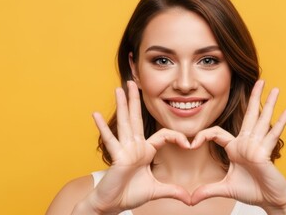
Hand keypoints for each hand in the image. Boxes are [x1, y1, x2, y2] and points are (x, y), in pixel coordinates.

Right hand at [81, 81, 190, 213]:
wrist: (112, 205)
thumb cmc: (130, 194)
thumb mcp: (156, 191)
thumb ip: (173, 191)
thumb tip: (189, 199)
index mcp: (145, 151)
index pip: (162, 135)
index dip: (176, 137)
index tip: (189, 144)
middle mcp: (134, 146)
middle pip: (136, 119)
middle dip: (135, 100)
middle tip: (132, 82)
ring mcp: (124, 150)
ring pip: (125, 123)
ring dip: (122, 105)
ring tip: (118, 89)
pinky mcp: (116, 157)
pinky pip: (110, 140)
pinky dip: (102, 128)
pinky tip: (95, 114)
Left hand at [190, 80, 285, 212]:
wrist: (271, 200)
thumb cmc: (253, 191)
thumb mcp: (225, 188)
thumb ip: (208, 190)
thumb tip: (190, 200)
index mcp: (236, 148)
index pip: (217, 133)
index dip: (203, 135)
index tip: (191, 144)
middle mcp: (247, 143)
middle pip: (249, 115)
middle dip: (254, 97)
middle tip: (260, 81)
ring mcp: (258, 146)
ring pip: (263, 120)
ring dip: (269, 104)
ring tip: (276, 89)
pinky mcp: (266, 153)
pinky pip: (273, 135)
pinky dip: (280, 123)